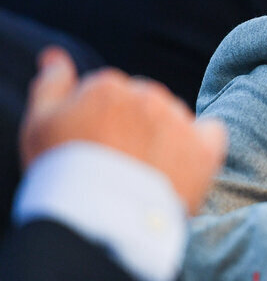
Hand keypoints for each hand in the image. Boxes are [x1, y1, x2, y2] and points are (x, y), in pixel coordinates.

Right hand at [19, 47, 226, 215]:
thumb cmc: (63, 176)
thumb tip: (56, 57)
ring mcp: (179, 121)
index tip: (96, 149)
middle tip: (120, 165)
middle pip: (145, 105)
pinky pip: (211, 133)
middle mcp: (148, 95)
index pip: (112, 95)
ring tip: (144, 174)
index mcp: (107, 85)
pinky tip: (182, 166)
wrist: (99, 223)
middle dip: (135, 128)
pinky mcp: (205, 149)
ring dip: (164, 138)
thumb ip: (51, 85)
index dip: (103, 124)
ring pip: (174, 119)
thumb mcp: (40, 126)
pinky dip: (200, 146)